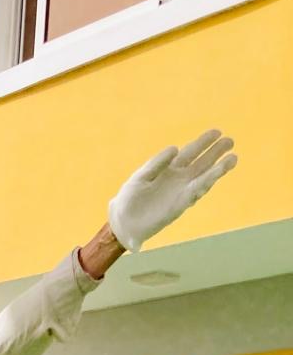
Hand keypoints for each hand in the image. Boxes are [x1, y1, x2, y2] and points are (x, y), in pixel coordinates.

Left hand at [108, 130, 235, 252]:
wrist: (123, 221)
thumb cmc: (130, 197)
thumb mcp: (142, 175)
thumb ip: (157, 162)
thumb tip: (176, 148)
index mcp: (170, 168)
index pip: (190, 152)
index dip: (203, 142)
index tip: (217, 132)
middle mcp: (179, 179)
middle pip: (202, 163)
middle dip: (216, 152)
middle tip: (231, 141)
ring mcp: (181, 192)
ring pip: (203, 178)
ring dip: (217, 169)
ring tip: (232, 159)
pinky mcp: (179, 206)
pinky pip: (195, 193)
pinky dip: (205, 183)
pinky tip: (215, 175)